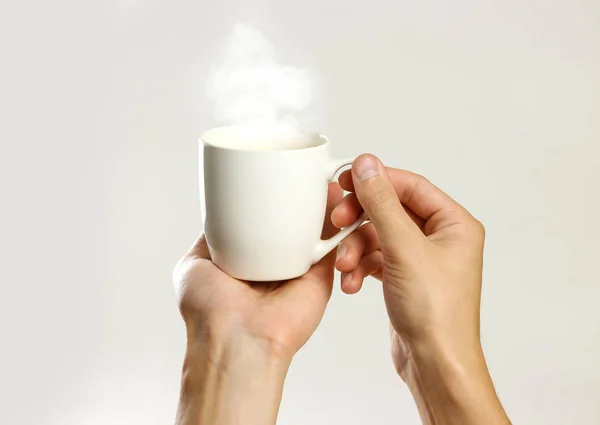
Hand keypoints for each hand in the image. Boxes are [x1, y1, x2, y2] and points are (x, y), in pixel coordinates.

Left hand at [172, 183, 343, 424]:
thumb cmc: (209, 310)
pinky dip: (340, 221)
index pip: (264, 217)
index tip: (278, 168)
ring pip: (317, 225)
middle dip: (303, 191)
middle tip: (307, 168)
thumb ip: (209, 238)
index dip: (272, 192)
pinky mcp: (320, 274)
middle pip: (293, 217)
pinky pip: (335, 242)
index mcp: (248, 256)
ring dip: (324, 200)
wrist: (235, 340)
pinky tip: (340, 197)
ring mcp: (299, 265)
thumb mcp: (194, 264)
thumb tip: (216, 213)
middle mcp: (274, 259)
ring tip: (325, 177)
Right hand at [332, 155, 509, 424]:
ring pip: (378, 236)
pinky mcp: (404, 278)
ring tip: (343, 265)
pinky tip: (350, 282)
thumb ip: (382, 204)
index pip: (410, 186)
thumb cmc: (436, 314)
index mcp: (454, 224)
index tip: (346, 180)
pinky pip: (375, 259)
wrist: (434, 364)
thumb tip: (367, 165)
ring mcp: (421, 259)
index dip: (376, 181)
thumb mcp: (404, 249)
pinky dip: (359, 266)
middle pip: (390, 211)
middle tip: (337, 222)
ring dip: (355, 248)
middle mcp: (440, 238)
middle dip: (360, 220)